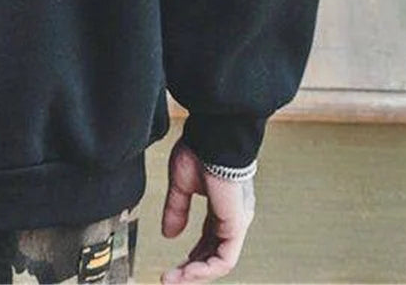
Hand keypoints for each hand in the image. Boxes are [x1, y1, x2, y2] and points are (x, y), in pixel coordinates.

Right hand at [159, 139, 254, 282]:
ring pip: (220, 261)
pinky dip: (205, 269)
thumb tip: (169, 235)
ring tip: (173, 280)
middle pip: (214, 254)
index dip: (191, 255)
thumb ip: (177, 209)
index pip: (209, 240)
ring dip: (195, 274)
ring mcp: (237, 222)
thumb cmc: (201, 147)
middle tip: (169, 279)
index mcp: (222, 206)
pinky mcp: (236, 225)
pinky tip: (186, 271)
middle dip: (191, 270)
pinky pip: (224, 258)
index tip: (171, 266)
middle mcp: (233, 218)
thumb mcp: (181, 182)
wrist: (215, 134)